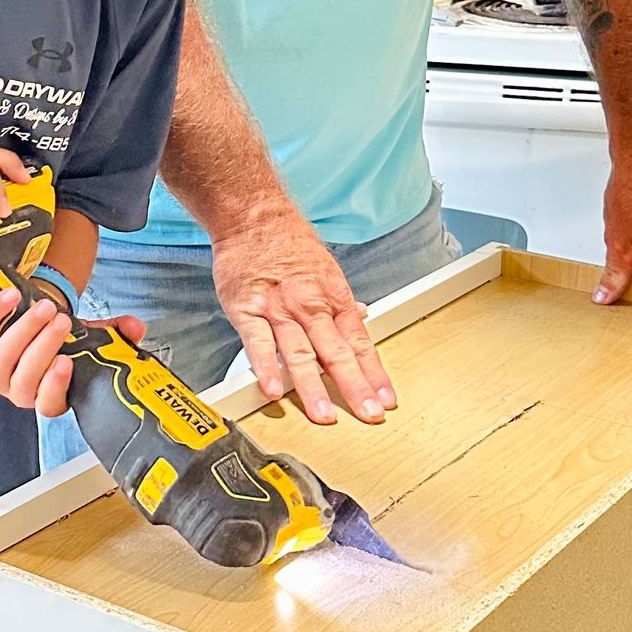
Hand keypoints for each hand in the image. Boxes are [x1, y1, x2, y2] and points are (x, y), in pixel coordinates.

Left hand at [0, 291, 147, 421]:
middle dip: (43, 347)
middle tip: (63, 321)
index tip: (67, 361)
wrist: (37, 327)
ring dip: (23, 331)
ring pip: (1, 360)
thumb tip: (136, 328)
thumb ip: (118, 336)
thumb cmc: (66, 342)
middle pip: (25, 378)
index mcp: (48, 398)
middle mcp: (18, 392)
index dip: (54, 386)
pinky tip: (12, 296)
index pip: (48, 404)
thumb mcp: (95, 341)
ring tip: (45, 308)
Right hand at [209, 206, 396, 424]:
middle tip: (367, 414)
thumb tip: (363, 318)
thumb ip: (340, 302)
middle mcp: (310, 307)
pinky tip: (272, 390)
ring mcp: (278, 309)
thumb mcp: (326, 270)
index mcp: (333, 299)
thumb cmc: (288, 244)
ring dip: (312, 386)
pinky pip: (258, 342)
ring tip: (323, 414)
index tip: (384, 400)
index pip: (360, 343)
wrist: (253, 217)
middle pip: (336, 352)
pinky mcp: (247, 310)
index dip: (374, 373)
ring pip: (299, 353)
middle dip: (353, 386)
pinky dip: (266, 367)